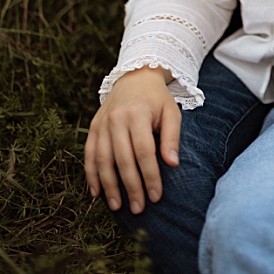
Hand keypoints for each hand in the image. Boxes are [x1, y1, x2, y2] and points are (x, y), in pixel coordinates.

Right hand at [84, 67, 179, 214]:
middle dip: (131, 187)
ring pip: (102, 160)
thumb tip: (172, 164)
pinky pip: (89, 155)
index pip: (144, 152)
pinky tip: (96, 193)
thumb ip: (172, 137)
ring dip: (109, 186)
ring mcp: (101, 124)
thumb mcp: (171, 112)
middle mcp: (116, 119)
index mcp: (138, 114)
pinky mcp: (92, 128)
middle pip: (122, 160)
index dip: (150, 176)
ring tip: (117, 206)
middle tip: (138, 208)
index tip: (156, 196)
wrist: (135, 77)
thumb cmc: (157, 99)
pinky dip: (91, 175)